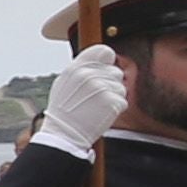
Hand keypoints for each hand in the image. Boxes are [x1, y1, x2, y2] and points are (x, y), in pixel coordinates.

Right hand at [34, 40, 134, 162]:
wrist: (64, 134)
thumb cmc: (64, 110)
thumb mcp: (65, 82)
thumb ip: (83, 68)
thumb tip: (104, 58)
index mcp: (76, 68)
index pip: (104, 51)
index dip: (106, 61)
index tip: (102, 71)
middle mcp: (89, 75)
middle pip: (115, 71)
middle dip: (109, 83)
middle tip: (94, 96)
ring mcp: (102, 89)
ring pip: (121, 87)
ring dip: (112, 97)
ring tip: (96, 106)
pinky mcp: (112, 103)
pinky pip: (122, 101)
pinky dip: (115, 109)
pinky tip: (101, 113)